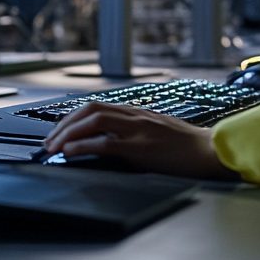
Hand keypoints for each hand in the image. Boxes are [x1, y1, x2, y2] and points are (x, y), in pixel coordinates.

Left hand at [43, 102, 240, 179]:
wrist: (210, 151)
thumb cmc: (187, 146)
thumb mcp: (157, 132)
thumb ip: (134, 133)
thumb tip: (109, 145)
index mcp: (137, 112)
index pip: (97, 106)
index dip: (73, 117)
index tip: (59, 131)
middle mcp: (135, 116)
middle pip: (90, 110)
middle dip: (65, 124)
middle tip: (49, 141)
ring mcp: (138, 129)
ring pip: (94, 121)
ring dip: (69, 133)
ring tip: (54, 147)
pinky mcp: (141, 147)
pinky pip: (106, 143)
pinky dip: (83, 146)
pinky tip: (71, 152)